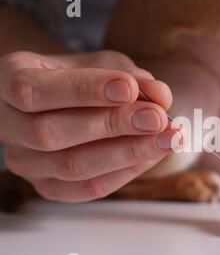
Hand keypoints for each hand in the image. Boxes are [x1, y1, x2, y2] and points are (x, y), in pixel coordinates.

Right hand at [0, 51, 181, 201]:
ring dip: (127, 153)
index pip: (34, 91)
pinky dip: (127, 172)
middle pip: (51, 134)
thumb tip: (161, 95)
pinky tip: (154, 154)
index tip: (131, 88)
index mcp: (11, 81)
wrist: (65, 100)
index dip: (84, 91)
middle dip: (113, 125)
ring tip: (169, 138)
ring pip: (72, 167)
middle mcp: (8, 125)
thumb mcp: (104, 65)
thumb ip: (130, 76)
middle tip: (158, 118)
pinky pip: (88, 189)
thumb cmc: (83, 77)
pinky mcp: (48, 187)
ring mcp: (25, 162)